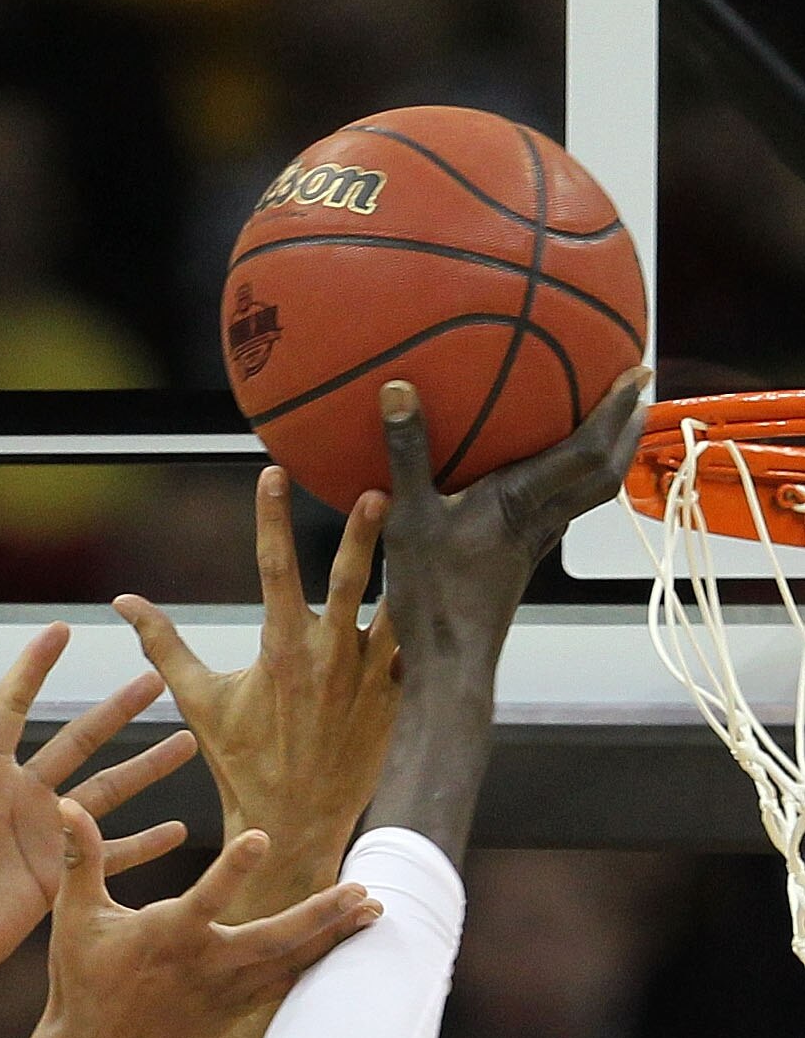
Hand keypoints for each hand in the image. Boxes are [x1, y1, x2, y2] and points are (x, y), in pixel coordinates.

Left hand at [0, 628, 196, 1017]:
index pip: (12, 707)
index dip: (35, 668)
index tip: (62, 630)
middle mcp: (18, 796)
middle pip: (77, 740)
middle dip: (115, 710)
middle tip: (154, 680)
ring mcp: (43, 835)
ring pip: (106, 790)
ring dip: (146, 768)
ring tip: (186, 742)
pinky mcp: (58, 877)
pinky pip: (110, 855)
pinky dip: (144, 845)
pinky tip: (178, 830)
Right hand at [37, 806, 378, 1037]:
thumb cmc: (82, 981)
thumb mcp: (75, 916)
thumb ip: (82, 858)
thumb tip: (68, 805)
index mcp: (168, 935)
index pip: (206, 896)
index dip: (233, 868)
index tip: (261, 837)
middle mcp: (205, 964)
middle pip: (275, 937)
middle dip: (321, 914)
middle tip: (362, 892)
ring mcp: (224, 992)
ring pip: (289, 962)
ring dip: (332, 937)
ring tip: (373, 912)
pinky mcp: (232, 1011)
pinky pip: (283, 986)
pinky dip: (315, 965)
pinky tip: (344, 948)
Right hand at [112, 476, 397, 903]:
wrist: (293, 823)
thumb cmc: (240, 762)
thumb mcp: (199, 701)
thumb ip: (163, 645)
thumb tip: (124, 602)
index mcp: (280, 650)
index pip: (274, 567)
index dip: (271, 516)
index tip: (274, 473)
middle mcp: (328, 658)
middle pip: (348, 579)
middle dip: (362, 531)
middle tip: (377, 486)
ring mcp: (367, 678)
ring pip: (396, 608)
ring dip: (410, 568)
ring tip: (430, 528)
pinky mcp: (395, 700)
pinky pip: (419, 649)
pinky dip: (431, 620)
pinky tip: (451, 588)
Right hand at [380, 365, 649, 686]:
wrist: (450, 664)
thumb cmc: (434, 595)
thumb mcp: (409, 518)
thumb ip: (408, 452)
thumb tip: (399, 386)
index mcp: (521, 502)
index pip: (586, 449)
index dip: (615, 410)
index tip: (636, 373)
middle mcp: (541, 521)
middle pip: (605, 473)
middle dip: (626, 432)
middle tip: (639, 394)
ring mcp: (535, 545)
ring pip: (588, 496)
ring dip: (607, 459)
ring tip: (609, 428)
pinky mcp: (521, 562)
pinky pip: (560, 514)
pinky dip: (571, 487)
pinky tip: (550, 482)